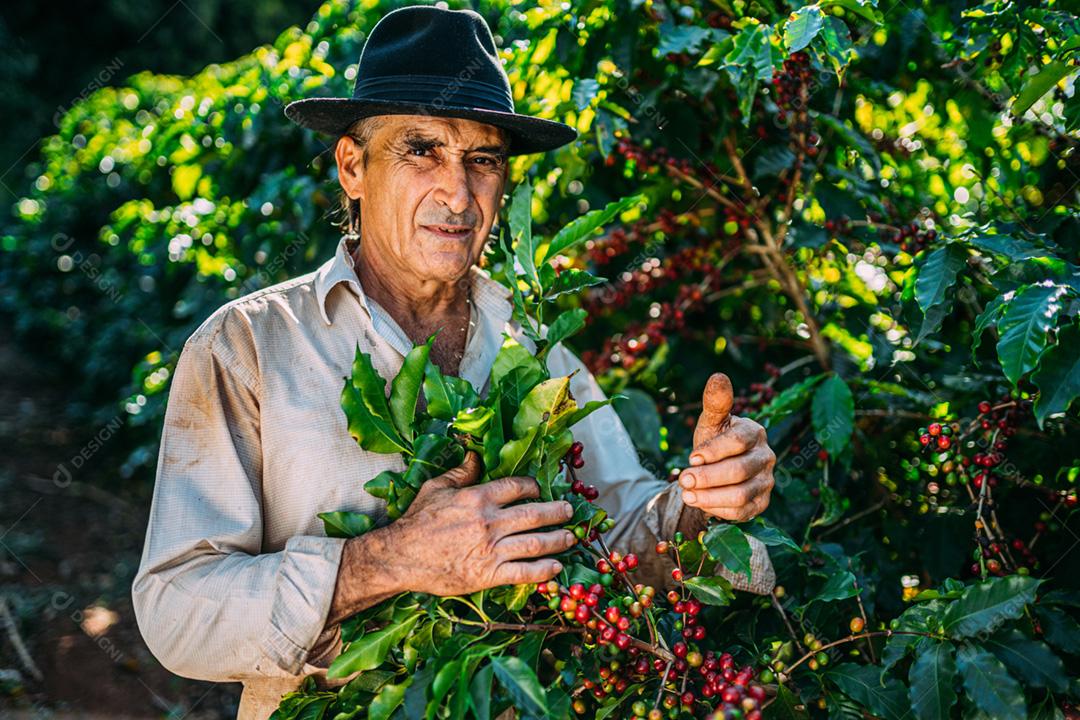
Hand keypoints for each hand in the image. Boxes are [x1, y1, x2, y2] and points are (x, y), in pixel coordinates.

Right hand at [391, 451, 576, 594]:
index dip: (534, 486)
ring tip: (571, 537)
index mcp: (478, 498)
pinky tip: (556, 567)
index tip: (541, 489)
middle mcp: (489, 522)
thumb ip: (460, 473)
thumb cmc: (416, 522)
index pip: (517, 487)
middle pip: (535, 513)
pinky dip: (544, 570)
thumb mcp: (436, 488)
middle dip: (557, 512)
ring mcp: (491, 550)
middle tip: (568, 511)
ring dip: (558, 540)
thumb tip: (475, 455)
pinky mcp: (488, 575)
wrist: (400, 557)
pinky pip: (524, 572)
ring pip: (536, 543)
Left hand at [677, 373, 775, 522]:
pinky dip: (718, 509)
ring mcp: (766, 482)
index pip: (738, 441)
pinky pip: (742, 512)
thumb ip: (715, 403)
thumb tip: (718, 377)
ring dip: (710, 497)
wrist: (719, 466)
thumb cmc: (715, 439)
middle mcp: (766, 457)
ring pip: (741, 494)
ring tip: (687, 495)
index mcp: (755, 432)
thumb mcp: (711, 421)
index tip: (691, 458)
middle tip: (683, 480)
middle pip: (739, 471)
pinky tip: (700, 503)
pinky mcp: (761, 503)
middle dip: (708, 477)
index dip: (714, 451)